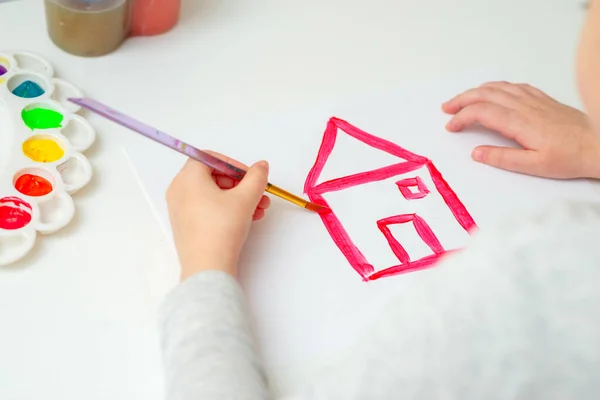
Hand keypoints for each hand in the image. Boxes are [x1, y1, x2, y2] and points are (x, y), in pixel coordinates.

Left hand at [166, 152, 270, 280]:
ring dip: (238, 198)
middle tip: (259, 193)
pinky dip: (226, 209)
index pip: (211, 158)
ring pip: (213, 194)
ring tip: (259, 209)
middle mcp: (179, 190)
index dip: (234, 164)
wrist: (207, 266)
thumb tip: (261, 166)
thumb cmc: (221, 228)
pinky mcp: (185, 225)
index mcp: (188, 177)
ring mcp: (180, 209)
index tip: (250, 176)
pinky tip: (247, 219)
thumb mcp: (245, 198)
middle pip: (213, 177)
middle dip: (240, 184)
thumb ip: (256, 177)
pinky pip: (207, 208)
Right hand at [442, 81, 599, 178]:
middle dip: (461, 100)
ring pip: (498, 87)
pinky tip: (493, 91)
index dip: (461, 117)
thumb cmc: (570, 157)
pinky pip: (514, 86)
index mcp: (519, 122)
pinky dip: (497, 86)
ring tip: (462, 99)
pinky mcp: (543, 99)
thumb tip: (477, 153)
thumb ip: (502, 158)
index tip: (451, 127)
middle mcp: (524, 106)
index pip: (481, 113)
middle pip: (485, 94)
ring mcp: (534, 100)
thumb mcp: (534, 166)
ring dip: (476, 91)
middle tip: (446, 108)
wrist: (598, 144)